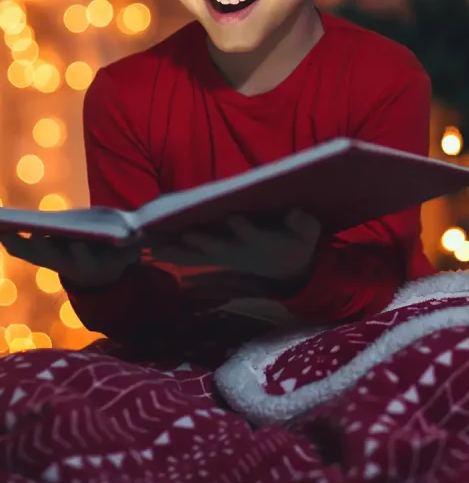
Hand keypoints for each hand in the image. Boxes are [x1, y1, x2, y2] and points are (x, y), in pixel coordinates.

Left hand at [0, 234, 140, 289]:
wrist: (100, 271)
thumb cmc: (118, 253)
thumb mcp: (129, 253)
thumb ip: (133, 246)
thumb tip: (141, 235)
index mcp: (91, 266)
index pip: (83, 260)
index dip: (80, 253)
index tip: (77, 241)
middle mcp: (66, 265)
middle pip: (48, 257)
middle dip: (40, 245)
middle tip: (33, 231)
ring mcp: (50, 260)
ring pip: (28, 253)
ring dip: (14, 240)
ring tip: (4, 224)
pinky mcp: (39, 255)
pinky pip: (20, 248)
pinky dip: (9, 237)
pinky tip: (3, 222)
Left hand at [151, 210, 320, 282]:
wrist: (288, 268)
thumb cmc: (298, 242)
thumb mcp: (308, 232)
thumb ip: (303, 224)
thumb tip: (296, 213)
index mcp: (263, 242)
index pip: (252, 234)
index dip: (243, 229)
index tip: (234, 219)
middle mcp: (239, 251)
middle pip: (218, 246)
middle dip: (202, 240)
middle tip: (184, 234)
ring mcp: (225, 254)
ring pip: (197, 252)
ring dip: (175, 248)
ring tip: (152, 243)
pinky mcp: (215, 256)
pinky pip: (188, 255)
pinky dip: (169, 251)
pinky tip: (146, 248)